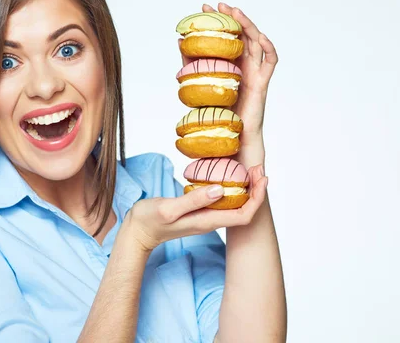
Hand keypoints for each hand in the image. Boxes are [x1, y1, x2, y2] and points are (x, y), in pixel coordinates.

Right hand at [123, 167, 268, 251]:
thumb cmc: (150, 220)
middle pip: (244, 210)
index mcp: (208, 221)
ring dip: (246, 188)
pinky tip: (228, 175)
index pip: (244, 215)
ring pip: (235, 205)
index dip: (257, 198)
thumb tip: (221, 189)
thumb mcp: (168, 208)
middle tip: (258, 167)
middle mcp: (211, 221)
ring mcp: (205, 216)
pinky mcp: (199, 211)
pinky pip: (223, 201)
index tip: (261, 178)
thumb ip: (193, 200)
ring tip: (249, 168)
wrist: (138, 232)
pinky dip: (232, 187)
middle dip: (256, 190)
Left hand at [178, 3, 277, 168]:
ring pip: (256, 42)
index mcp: (232, 65)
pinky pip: (270, 61)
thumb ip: (193, 64)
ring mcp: (255, 72)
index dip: (218, 23)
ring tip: (235, 12)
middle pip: (242, 35)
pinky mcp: (262, 82)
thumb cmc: (220, 114)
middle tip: (218, 5)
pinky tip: (259, 36)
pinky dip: (268, 46)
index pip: (227, 38)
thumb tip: (179, 41)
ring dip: (247, 24)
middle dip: (232, 18)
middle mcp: (245, 66)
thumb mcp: (204, 84)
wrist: (233, 137)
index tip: (204, 10)